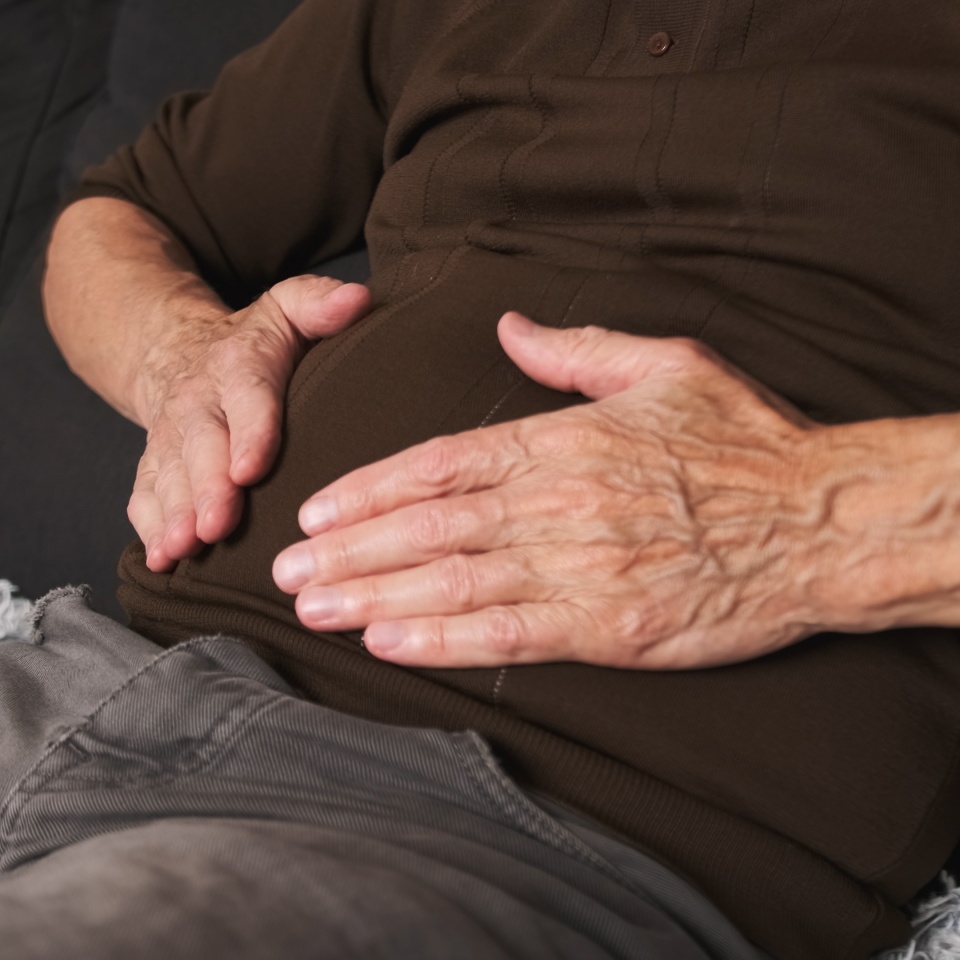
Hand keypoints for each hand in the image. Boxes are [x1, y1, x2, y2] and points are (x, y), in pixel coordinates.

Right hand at [130, 275, 369, 570]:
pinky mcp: (155, 464)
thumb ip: (318, 305)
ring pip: (168, 477)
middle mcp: (199, 403)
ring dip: (174, 516)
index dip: (249, 434)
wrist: (176, 349)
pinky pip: (144, 495)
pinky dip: (149, 528)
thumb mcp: (286, 309)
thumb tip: (359, 299)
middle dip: (207, 489)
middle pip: (200, 447)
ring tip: (181, 550)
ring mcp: (170, 437)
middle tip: (215, 527)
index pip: (247, 399)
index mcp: (238, 367)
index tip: (251, 470)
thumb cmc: (252, 342)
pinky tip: (160, 559)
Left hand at [273, 312, 838, 669]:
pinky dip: (442, 642)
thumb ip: (578, 348)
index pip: (441, 461)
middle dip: (350, 550)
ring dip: (375, 597)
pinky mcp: (608, 627)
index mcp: (565, 441)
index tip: (319, 507)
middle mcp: (560, 504)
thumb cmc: (744, 440)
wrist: (818, 520)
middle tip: (289, 567)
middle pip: (430, 527)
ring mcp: (581, 568)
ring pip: (454, 583)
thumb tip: (510, 325)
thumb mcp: (666, 365)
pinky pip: (508, 637)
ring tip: (316, 608)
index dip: (370, 487)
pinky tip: (389, 646)